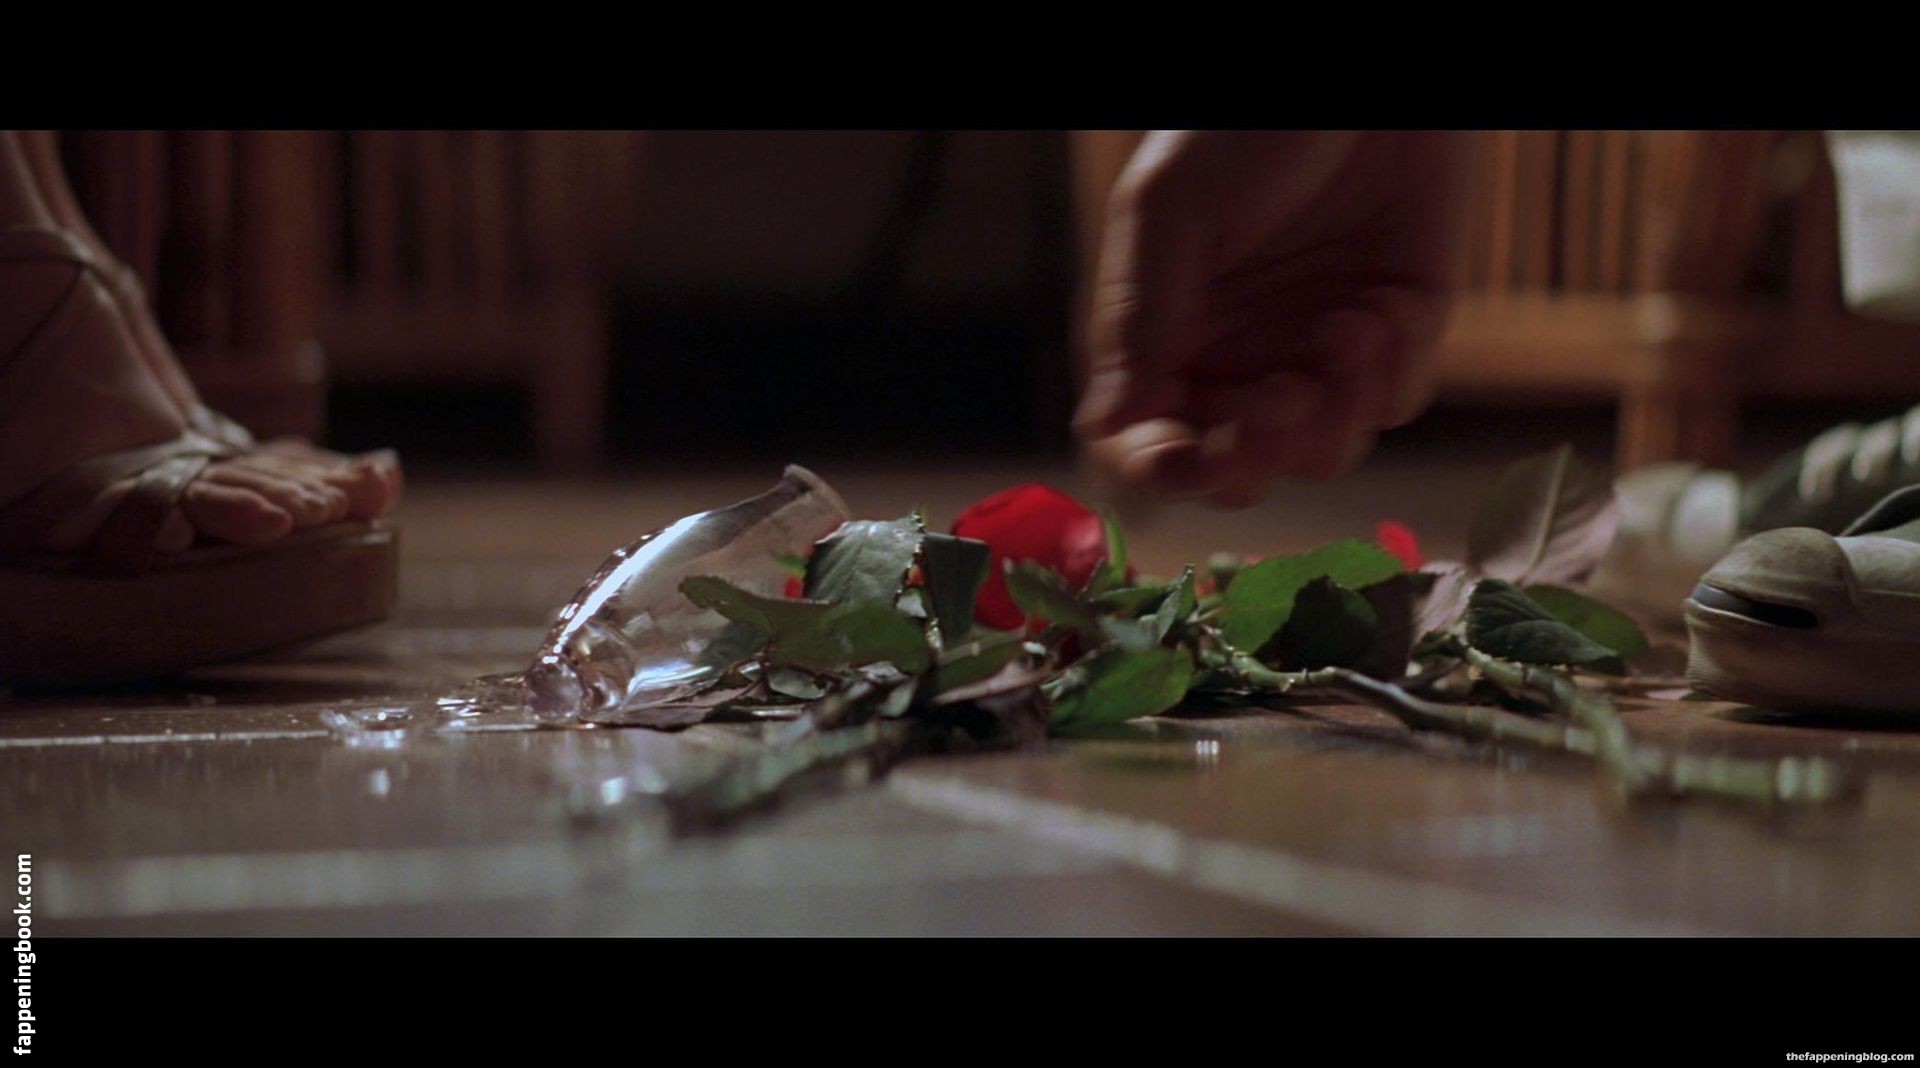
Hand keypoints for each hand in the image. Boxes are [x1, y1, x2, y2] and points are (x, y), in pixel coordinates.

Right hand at [1076, 131, 1468, 505]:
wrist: (1366, 73)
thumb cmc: (1245, 125)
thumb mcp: (1172, 211)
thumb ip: (1139, 320)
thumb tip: (1107, 423)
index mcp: (1166, 337)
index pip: (1148, 445)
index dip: (1168, 470)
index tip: (1193, 457)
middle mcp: (1237, 358)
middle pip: (1238, 470)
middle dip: (1261, 450)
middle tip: (1286, 394)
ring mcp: (1315, 352)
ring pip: (1322, 452)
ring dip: (1339, 408)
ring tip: (1350, 324)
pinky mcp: (1396, 335)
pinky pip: (1395, 402)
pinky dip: (1393, 368)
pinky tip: (1385, 302)